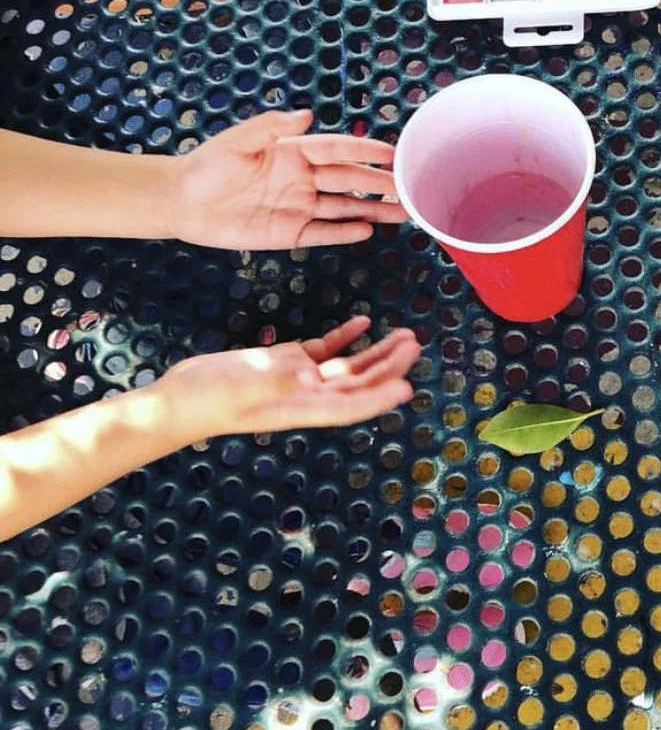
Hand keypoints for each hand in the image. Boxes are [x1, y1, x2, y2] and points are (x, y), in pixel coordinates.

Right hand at [159, 316, 419, 437]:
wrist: (179, 398)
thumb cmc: (207, 399)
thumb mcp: (244, 386)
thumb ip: (278, 380)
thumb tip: (313, 373)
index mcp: (302, 406)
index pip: (350, 405)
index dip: (379, 398)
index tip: (407, 387)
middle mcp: (307, 395)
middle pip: (359, 383)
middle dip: (389, 366)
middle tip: (413, 344)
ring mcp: (298, 377)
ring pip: (348, 366)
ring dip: (377, 353)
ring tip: (404, 336)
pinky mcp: (285, 361)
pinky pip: (324, 349)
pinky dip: (345, 337)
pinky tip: (363, 323)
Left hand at [173, 109, 407, 249]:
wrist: (182, 203)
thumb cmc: (206, 167)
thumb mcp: (237, 142)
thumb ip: (271, 127)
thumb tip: (306, 116)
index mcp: (292, 152)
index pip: (337, 149)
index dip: (365, 150)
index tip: (392, 152)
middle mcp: (302, 178)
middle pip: (349, 180)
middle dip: (380, 183)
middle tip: (411, 187)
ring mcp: (299, 206)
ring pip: (345, 207)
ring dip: (373, 209)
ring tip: (403, 212)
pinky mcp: (290, 232)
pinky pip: (324, 232)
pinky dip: (346, 232)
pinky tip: (368, 230)